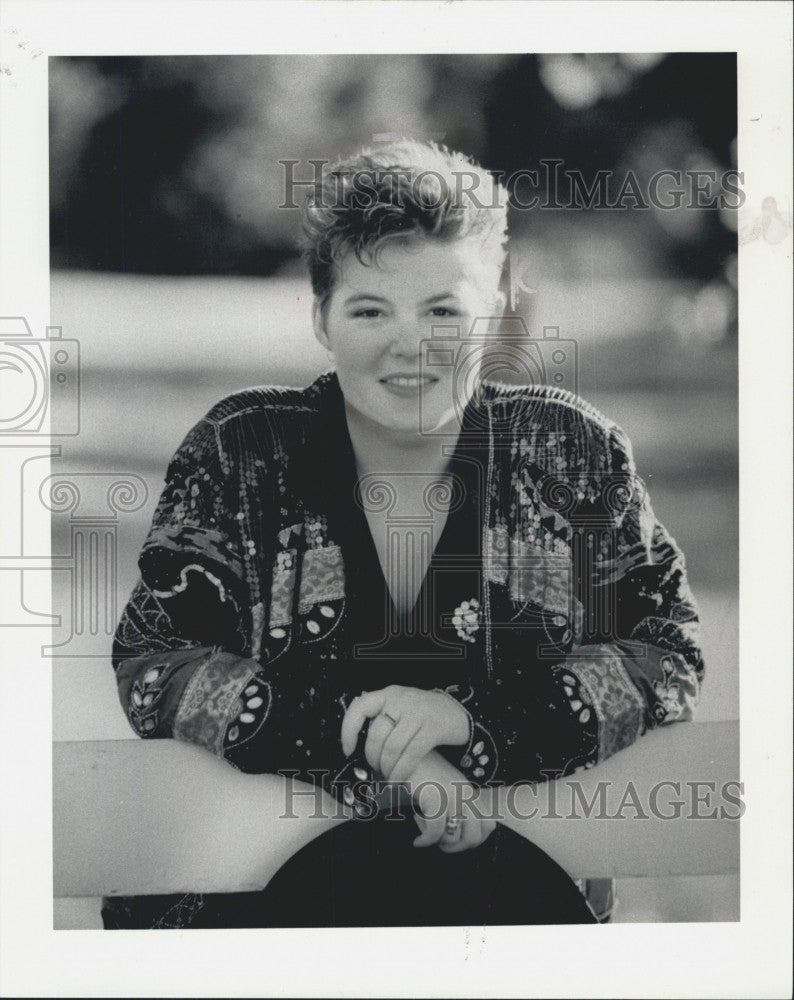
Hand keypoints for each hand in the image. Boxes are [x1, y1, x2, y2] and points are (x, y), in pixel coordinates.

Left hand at [341, 685, 468, 782]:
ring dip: (387, 768)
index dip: (349, 730)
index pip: (359, 708)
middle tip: (375, 769)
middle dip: (372, 758)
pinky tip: (398, 779)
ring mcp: (418, 712)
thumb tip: (358, 743)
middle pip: (376, 734)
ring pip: (392, 747)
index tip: (348, 749)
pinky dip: (401, 771)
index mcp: (388, 694)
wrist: (457, 713)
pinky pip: (411, 754)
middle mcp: (401, 699)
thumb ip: (381, 719)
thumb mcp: (400, 708)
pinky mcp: (433, 727)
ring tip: (388, 776)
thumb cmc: (424, 715)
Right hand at [408, 750, 496, 852]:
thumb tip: (464, 840)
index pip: (489, 826)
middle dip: (454, 848)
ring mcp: (451, 794)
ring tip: (422, 829)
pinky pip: (435, 832)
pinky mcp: (434, 796)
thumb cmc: (419, 777)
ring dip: (436, 842)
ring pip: (453, 838)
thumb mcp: (444, 791)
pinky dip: (425, 841)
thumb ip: (458, 809)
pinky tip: (417, 841)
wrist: (401, 755)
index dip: (473, 841)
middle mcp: (465, 792)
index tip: (453, 840)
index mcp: (470, 791)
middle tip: (437, 842)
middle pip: (473, 838)